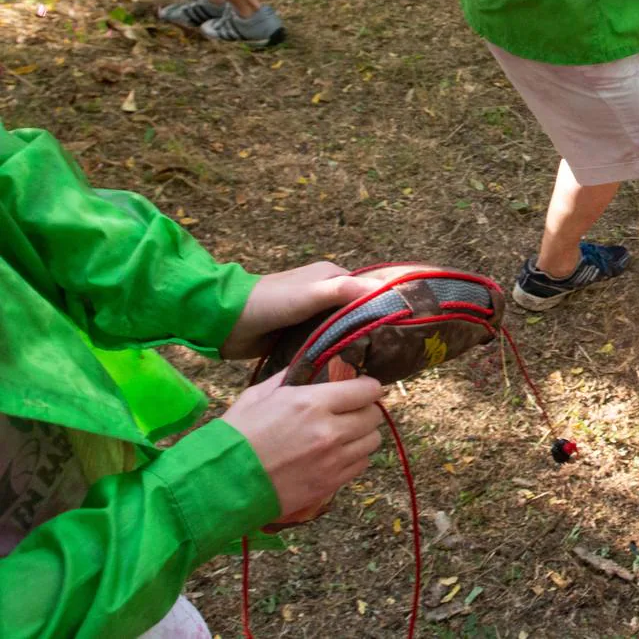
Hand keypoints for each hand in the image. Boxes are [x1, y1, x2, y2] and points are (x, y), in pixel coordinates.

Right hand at [222, 370, 384, 519]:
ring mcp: (332, 460)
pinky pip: (361, 465)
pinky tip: (336, 455)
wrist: (221, 483)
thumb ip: (290, 378)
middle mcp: (329, 431)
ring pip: (372, 442)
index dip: (368, 387)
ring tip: (344, 434)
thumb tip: (311, 366)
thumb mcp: (259, 395)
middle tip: (351, 411)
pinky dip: (354, 458)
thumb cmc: (236, 436)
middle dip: (365, 410)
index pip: (366, 390)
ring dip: (362, 435)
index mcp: (312, 403)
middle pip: (373, 416)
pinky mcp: (330, 484)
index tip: (362, 388)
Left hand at [223, 262, 384, 358]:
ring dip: (357, 341)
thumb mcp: (309, 294)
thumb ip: (343, 291)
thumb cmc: (270, 302)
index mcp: (332, 276)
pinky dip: (339, 350)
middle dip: (375, 325)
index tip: (406, 322)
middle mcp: (326, 293)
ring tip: (377, 363)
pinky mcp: (303, 334)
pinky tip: (351, 367)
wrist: (227, 322)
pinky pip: (329, 341)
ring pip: (345, 327)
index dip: (387, 301)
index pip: (369, 287)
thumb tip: (383, 291)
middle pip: (360, 309)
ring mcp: (314, 315)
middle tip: (393, 350)